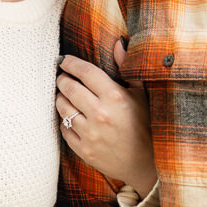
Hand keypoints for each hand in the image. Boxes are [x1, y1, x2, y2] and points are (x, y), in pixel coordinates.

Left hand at [57, 40, 156, 195]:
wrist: (146, 164)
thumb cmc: (145, 125)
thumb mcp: (140, 94)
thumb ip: (127, 67)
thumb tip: (118, 42)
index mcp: (115, 97)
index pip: (85, 72)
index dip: (71, 63)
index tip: (63, 60)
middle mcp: (100, 114)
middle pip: (69, 88)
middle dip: (62, 79)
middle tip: (62, 77)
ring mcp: (90, 134)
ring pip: (62, 108)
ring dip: (60, 98)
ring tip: (64, 95)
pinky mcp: (84, 150)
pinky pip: (63, 129)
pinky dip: (64, 120)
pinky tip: (70, 116)